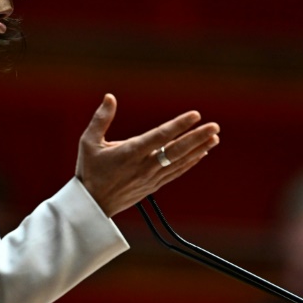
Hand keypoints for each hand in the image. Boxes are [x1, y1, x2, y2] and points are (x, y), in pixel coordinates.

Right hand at [75, 94, 219, 216]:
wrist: (93, 205)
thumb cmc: (89, 170)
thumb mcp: (88, 142)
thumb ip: (101, 119)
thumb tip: (110, 97)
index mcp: (130, 153)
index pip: (160, 136)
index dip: (178, 125)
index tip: (195, 115)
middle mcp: (144, 165)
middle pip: (177, 150)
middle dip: (197, 137)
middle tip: (215, 126)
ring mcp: (151, 177)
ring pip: (180, 162)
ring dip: (199, 149)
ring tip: (214, 137)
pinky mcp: (153, 186)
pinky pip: (176, 172)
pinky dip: (190, 163)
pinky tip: (201, 154)